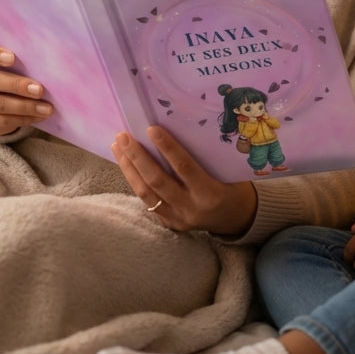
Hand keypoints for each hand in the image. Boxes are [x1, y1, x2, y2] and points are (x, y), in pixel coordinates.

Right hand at [0, 40, 53, 134]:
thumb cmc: (3, 70)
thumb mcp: (6, 61)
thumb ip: (18, 58)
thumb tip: (44, 62)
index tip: (13, 58)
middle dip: (17, 85)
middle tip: (40, 90)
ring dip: (25, 106)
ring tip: (46, 108)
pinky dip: (22, 119)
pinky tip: (38, 116)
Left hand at [113, 126, 257, 236]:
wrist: (236, 218)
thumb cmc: (233, 186)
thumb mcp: (226, 172)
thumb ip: (204, 158)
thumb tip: (178, 129)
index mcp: (209, 193)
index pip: (184, 167)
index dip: (167, 148)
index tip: (152, 129)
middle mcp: (191, 208)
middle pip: (157, 180)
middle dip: (138, 157)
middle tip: (124, 137)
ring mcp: (178, 218)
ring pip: (146, 193)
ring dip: (129, 169)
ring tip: (118, 148)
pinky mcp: (169, 223)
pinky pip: (148, 202)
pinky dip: (135, 182)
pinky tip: (127, 166)